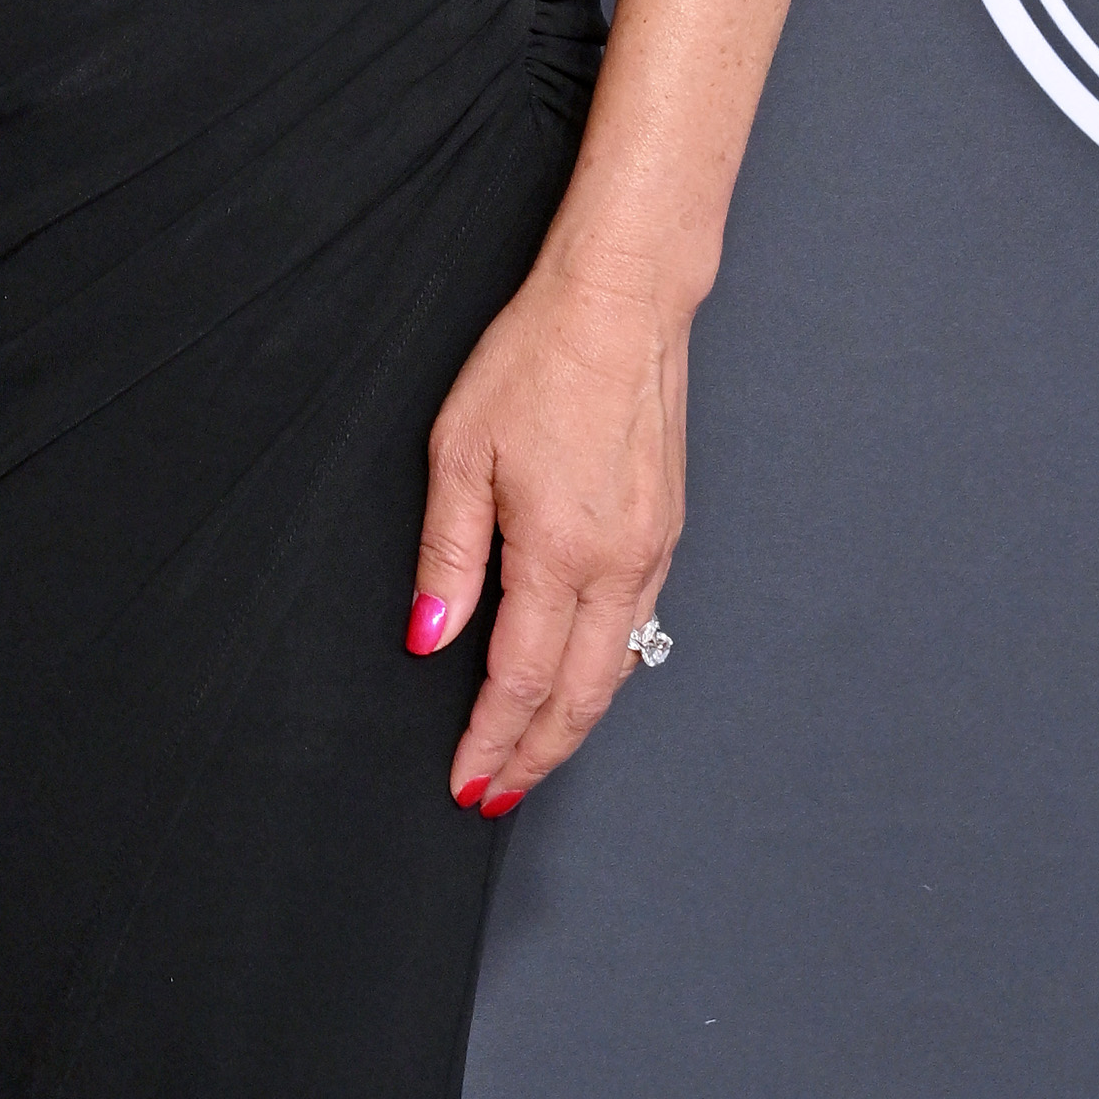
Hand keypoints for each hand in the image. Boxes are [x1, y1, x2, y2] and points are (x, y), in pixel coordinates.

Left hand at [406, 262, 685, 813]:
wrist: (621, 303)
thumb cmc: (535, 358)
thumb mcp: (460, 448)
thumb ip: (449, 554)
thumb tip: (431, 638)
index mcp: (559, 551)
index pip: (520, 681)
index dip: (492, 741)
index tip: (467, 783)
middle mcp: (618, 565)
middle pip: (578, 698)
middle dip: (535, 756)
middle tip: (497, 795)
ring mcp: (652, 550)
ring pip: (615, 670)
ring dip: (572, 722)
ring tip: (530, 754)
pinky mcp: (666, 530)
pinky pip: (636, 626)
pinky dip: (603, 671)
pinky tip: (578, 677)